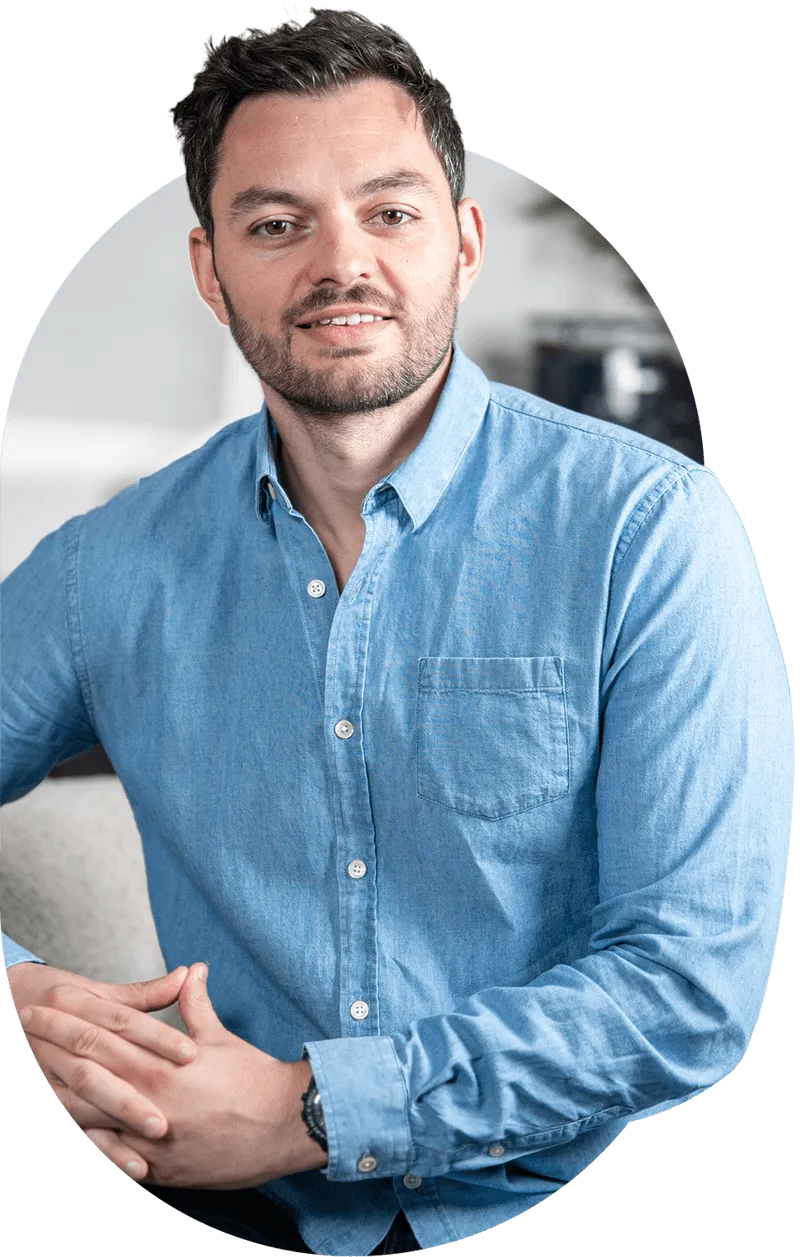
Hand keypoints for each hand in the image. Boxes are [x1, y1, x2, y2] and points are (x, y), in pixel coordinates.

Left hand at [17, 962, 328, 1188]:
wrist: (284, 1125)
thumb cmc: (255, 1080)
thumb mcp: (220, 1038)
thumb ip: (196, 1005)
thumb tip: (192, 970)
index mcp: (161, 1063)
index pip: (104, 1034)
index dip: (70, 1018)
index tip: (44, 1003)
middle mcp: (149, 1100)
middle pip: (86, 1073)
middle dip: (50, 1051)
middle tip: (22, 1031)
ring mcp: (149, 1139)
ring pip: (87, 1121)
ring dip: (55, 1101)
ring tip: (29, 1085)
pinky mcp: (158, 1170)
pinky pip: (110, 1162)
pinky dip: (85, 1150)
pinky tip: (64, 1138)